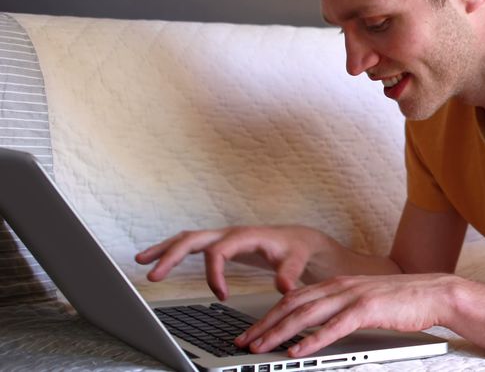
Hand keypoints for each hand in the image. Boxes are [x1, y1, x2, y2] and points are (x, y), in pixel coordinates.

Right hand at [135, 225, 331, 299]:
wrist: (298, 240)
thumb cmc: (296, 249)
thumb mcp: (297, 260)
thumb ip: (290, 272)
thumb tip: (283, 288)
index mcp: (245, 236)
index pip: (218, 251)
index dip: (214, 274)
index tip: (221, 296)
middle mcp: (230, 233)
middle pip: (194, 239)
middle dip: (172, 256)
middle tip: (153, 275)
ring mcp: (222, 237)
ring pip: (188, 239)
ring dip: (165, 249)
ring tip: (141, 261)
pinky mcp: (219, 244)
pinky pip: (191, 245)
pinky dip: (173, 250)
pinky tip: (156, 260)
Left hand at [236, 273, 458, 356]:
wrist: (434, 293)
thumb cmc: (402, 301)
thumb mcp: (363, 301)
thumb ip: (340, 308)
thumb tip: (316, 326)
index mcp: (337, 283)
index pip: (293, 297)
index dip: (268, 315)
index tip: (250, 331)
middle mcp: (340, 286)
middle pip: (293, 304)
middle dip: (265, 325)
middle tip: (244, 342)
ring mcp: (353, 296)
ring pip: (307, 314)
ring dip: (280, 332)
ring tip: (261, 347)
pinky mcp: (367, 309)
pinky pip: (333, 327)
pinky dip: (312, 339)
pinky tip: (297, 350)